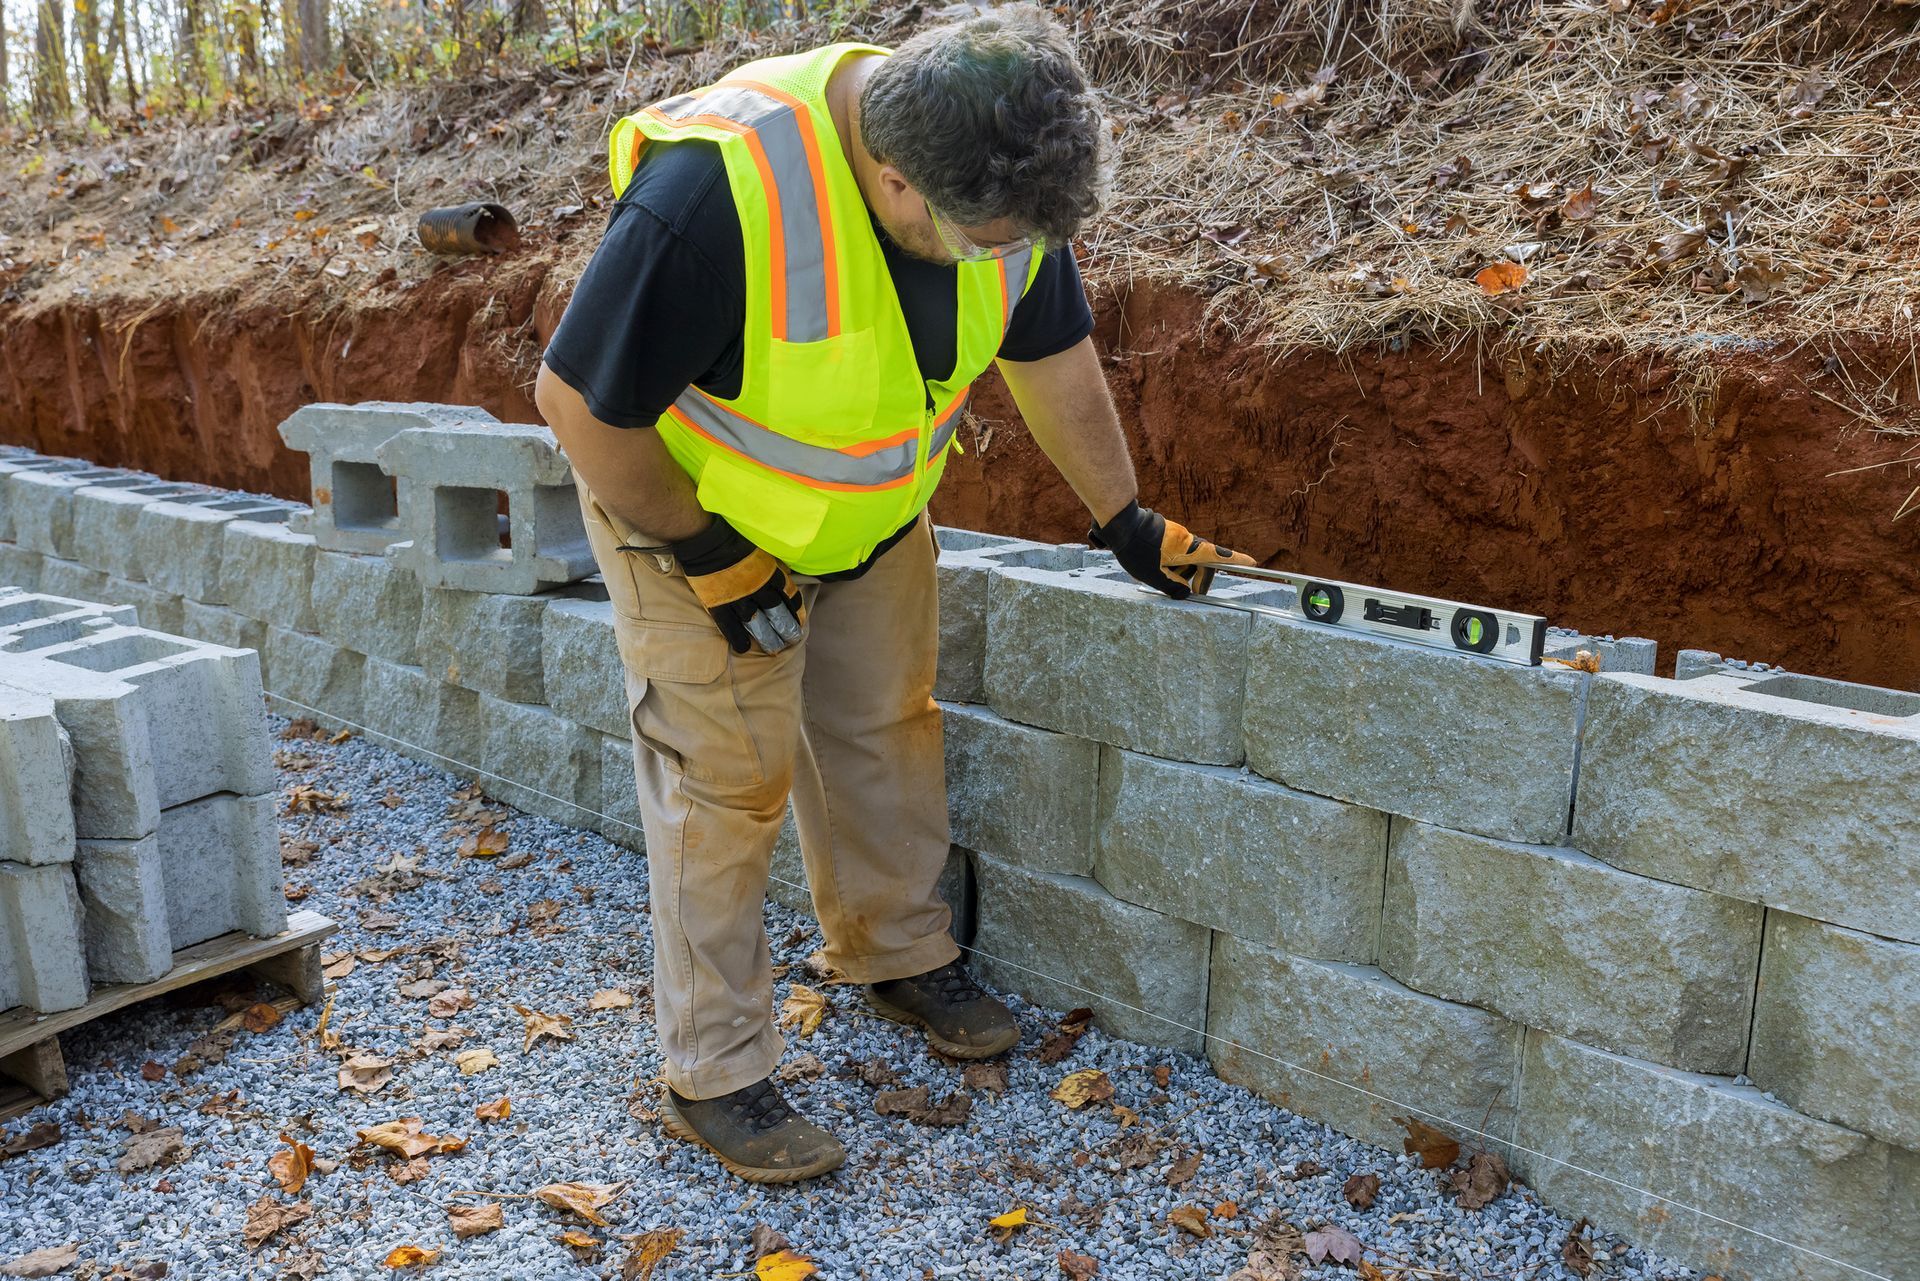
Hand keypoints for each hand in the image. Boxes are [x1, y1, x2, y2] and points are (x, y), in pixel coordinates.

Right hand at [668, 515, 806, 653]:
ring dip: (768, 638)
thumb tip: (785, 572)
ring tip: (774, 649)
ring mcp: (738, 599)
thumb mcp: (759, 549)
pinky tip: (744, 648)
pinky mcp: (719, 604)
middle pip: (777, 613)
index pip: (789, 595)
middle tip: (792, 639)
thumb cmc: (732, 539)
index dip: (795, 610)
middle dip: (786, 628)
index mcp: (769, 573)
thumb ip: (771, 564)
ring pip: (757, 624)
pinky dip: (738, 638)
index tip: (799, 621)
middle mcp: (757, 589)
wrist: (706, 539)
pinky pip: (730, 627)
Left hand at [1088, 499, 1254, 598]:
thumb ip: (1171, 587)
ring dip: (1180, 569)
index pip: (1217, 556)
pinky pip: (1174, 550)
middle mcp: (1186, 539)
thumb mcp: (1153, 576)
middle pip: (1202, 560)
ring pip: (1186, 556)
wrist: (1120, 523)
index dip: (1236, 560)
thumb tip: (1184, 594)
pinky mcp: (1166, 532)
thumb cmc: (1136, 549)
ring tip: (1158, 575)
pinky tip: (1152, 565)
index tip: (1252, 563)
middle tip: (1194, 594)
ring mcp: (1176, 534)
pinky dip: (1170, 561)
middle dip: (1200, 577)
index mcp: (1188, 549)